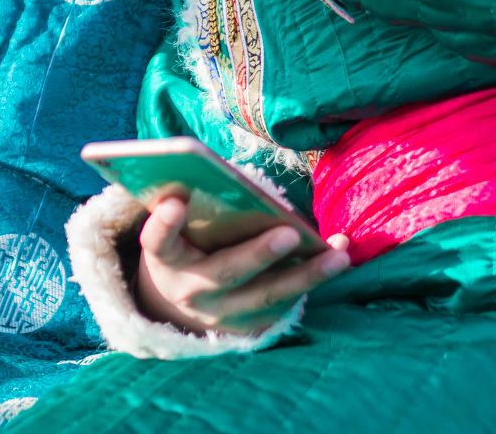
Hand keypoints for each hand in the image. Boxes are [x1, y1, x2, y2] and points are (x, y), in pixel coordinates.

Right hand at [132, 193, 348, 335]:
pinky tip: (337, 255)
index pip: (157, 242)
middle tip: (289, 233)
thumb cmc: (185, 243)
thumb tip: (212, 172)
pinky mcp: (249, 324)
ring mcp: (222, 313)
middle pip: (225, 273)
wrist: (182, 300)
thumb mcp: (176, 228)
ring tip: (338, 255)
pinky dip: (313, 279)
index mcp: (165, 259)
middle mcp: (190, 291)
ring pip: (267, 296)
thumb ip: (189, 206)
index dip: (163, 224)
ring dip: (306, 275)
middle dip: (258, 254)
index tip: (175, 201)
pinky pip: (285, 303)